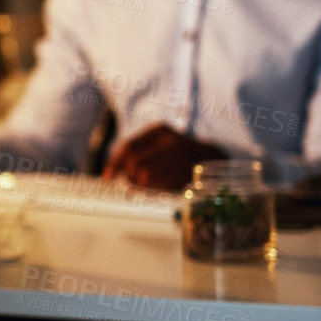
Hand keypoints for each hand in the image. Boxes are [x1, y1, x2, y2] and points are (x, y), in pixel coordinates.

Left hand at [102, 123, 224, 191]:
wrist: (213, 158)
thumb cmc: (180, 151)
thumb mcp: (161, 140)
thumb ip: (139, 150)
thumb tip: (115, 168)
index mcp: (159, 130)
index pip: (128, 147)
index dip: (114, 163)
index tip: (108, 176)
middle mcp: (168, 142)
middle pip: (133, 163)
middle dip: (127, 175)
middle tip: (128, 181)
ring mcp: (177, 158)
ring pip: (143, 175)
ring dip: (137, 184)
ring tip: (142, 185)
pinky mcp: (184, 172)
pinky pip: (158, 185)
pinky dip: (149, 190)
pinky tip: (151, 189)